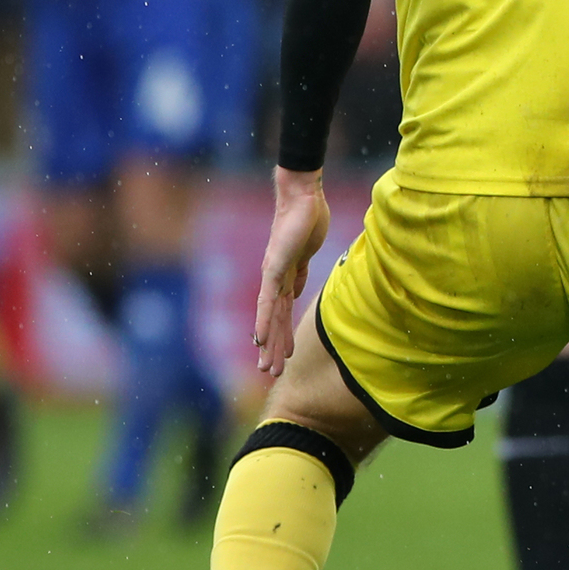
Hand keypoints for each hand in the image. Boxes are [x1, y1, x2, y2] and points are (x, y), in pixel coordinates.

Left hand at [254, 169, 330, 378]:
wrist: (304, 197)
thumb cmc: (309, 218)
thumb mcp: (308, 253)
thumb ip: (300, 274)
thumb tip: (295, 295)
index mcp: (285, 278)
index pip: (282, 313)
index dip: (281, 336)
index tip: (282, 357)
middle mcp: (275, 280)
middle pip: (273, 321)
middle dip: (272, 348)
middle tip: (269, 373)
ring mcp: (273, 275)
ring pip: (270, 318)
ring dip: (268, 344)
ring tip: (267, 367)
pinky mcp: (274, 268)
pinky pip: (268, 301)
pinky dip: (263, 321)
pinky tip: (259, 339)